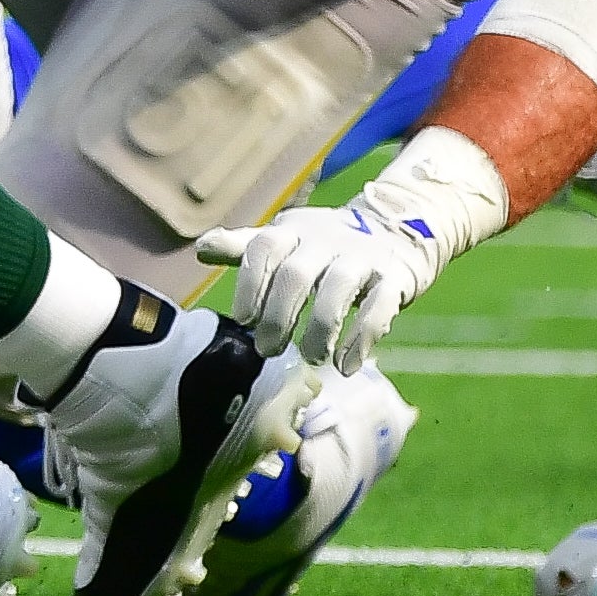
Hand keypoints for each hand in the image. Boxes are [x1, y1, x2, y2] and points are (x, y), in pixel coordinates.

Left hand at [193, 201, 452, 372]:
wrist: (395, 229)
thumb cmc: (324, 244)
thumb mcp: (285, 239)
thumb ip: (246, 247)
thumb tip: (201, 248)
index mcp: (293, 230)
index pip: (264, 247)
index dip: (250, 282)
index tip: (242, 318)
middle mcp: (326, 240)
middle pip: (297, 274)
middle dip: (278, 315)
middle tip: (266, 350)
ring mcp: (362, 258)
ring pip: (339, 288)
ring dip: (320, 329)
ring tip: (309, 358)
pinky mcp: (394, 278)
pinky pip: (380, 306)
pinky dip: (363, 338)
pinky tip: (347, 366)